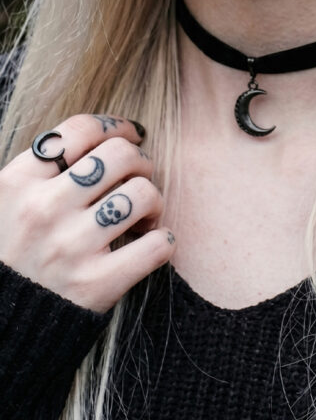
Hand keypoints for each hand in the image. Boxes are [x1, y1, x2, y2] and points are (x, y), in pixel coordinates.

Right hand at [0, 114, 175, 311]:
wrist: (0, 324)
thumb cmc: (9, 253)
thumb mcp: (4, 201)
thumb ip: (40, 168)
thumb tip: (101, 135)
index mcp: (18, 182)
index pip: (82, 129)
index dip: (117, 126)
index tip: (131, 134)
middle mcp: (43, 209)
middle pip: (120, 155)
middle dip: (140, 161)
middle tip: (138, 177)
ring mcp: (70, 247)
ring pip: (142, 195)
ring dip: (153, 200)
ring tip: (144, 213)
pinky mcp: (95, 285)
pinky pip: (156, 246)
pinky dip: (164, 240)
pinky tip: (151, 241)